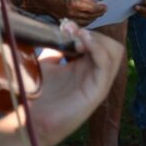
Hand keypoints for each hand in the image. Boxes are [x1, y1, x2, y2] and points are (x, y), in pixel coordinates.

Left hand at [29, 31, 124, 145]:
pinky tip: (82, 43)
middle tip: (72, 32)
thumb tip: (56, 32)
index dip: (86, 30)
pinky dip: (98, 49)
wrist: (30, 121)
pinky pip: (107, 66)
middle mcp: (95, 75)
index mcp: (85, 67)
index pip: (100, 41)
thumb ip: (55, 49)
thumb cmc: (36, 96)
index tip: (66, 25)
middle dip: (94, 33)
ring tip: (78, 38)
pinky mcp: (97, 93)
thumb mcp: (46, 65)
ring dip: (97, 39)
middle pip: (111, 45)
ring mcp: (98, 84)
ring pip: (115, 53)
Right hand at [34, 0, 105, 26]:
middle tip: (103, 10)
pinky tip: (90, 18)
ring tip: (98, 13)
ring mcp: (71, 20)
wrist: (47, 2)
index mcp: (74, 3)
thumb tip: (97, 4)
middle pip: (91, 16)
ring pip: (88, 22)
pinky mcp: (69, 24)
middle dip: (99, 13)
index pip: (92, 9)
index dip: (101, 9)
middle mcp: (73, 13)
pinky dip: (88, 22)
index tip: (105, 7)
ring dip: (94, 18)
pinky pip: (82, 25)